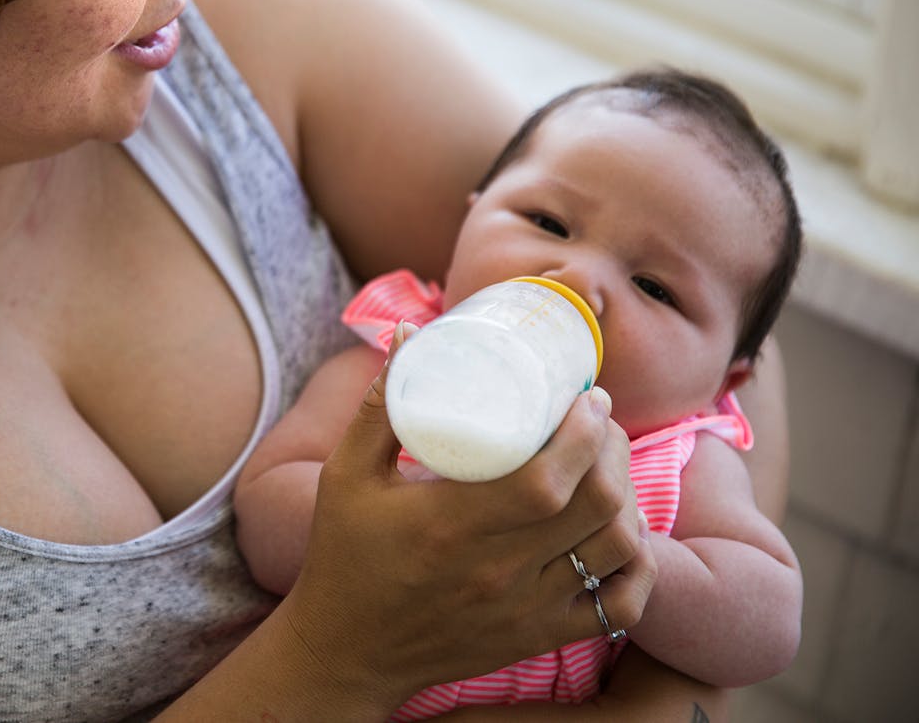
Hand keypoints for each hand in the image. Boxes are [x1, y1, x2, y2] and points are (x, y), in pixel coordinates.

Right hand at [276, 323, 655, 708]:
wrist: (347, 650)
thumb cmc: (344, 556)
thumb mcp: (346, 475)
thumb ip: (382, 405)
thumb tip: (410, 332)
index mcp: (450, 525)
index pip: (546, 479)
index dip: (583, 432)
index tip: (586, 397)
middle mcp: (498, 570)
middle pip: (595, 506)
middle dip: (611, 449)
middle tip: (598, 419)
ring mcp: (526, 608)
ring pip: (616, 549)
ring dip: (625, 498)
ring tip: (606, 465)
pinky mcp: (540, 635)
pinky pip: (620, 606)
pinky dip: (637, 565)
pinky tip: (620, 532)